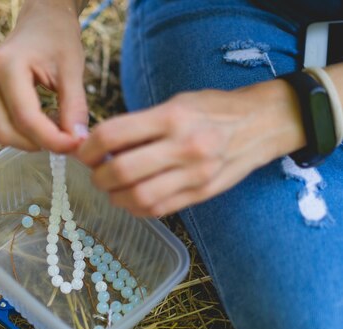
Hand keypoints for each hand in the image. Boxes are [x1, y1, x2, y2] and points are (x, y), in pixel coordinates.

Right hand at [0, 0, 88, 152]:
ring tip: (58, 125)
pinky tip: (45, 120)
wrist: (41, 21)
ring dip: (33, 140)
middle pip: (8, 133)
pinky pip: (1, 128)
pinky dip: (25, 133)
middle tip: (69, 140)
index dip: (52, 139)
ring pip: (3, 135)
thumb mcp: (72, 70)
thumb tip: (77, 142)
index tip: (77, 146)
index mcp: (5, 66)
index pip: (26, 118)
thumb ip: (74, 108)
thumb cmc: (57, 38)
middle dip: (41, 143)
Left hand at [77, 80, 305, 215]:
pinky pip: (159, 210)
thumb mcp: (176, 103)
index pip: (113, 135)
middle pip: (122, 171)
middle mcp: (184, 146)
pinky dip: (137, 209)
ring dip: (115, 197)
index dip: (89, 148)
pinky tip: (132, 199)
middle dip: (98, 176)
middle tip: (96, 173)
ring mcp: (195, 174)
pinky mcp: (202, 193)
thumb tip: (99, 144)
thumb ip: (140, 124)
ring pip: (138, 197)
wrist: (261, 124)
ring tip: (112, 188)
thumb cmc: (212, 109)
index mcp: (172, 117)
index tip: (84, 152)